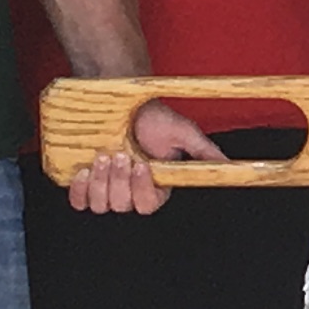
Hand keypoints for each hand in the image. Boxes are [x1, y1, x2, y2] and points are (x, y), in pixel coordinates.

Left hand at [65, 99, 226, 217]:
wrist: (120, 102)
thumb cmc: (151, 117)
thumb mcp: (183, 132)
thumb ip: (205, 152)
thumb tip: (229, 164)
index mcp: (156, 186)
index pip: (149, 204)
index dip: (142, 190)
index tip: (142, 164)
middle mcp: (131, 192)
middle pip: (122, 206)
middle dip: (119, 181)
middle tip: (121, 154)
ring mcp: (106, 190)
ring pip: (101, 206)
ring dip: (100, 182)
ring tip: (104, 156)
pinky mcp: (84, 185)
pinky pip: (79, 202)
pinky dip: (80, 190)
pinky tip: (85, 170)